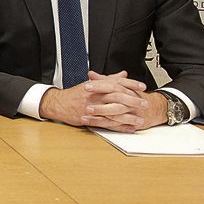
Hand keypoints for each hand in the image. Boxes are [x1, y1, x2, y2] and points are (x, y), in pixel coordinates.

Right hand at [40, 70, 155, 131]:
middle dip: (132, 100)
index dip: (130, 84)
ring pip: (114, 112)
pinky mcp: (90, 119)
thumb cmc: (75, 94)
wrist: (59, 103)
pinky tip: (129, 128)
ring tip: (140, 119)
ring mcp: (93, 108)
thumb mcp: (92, 84)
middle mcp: (95, 96)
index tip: (142, 86)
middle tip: (144, 103)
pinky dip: (119, 127)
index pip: (116, 82)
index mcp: (96, 86)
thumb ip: (109, 79)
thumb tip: (123, 74)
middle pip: (117, 97)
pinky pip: (107, 124)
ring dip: (128, 116)